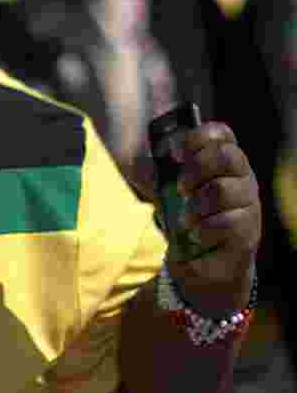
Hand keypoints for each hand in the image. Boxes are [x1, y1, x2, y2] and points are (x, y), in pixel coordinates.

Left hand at [155, 122, 260, 312]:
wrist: (196, 258)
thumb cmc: (179, 212)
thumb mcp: (158, 188)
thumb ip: (149, 171)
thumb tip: (144, 166)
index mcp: (221, 160)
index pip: (220, 134)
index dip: (198, 137)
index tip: (174, 153)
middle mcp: (241, 178)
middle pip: (228, 156)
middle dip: (197, 168)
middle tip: (180, 188)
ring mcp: (249, 204)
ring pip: (224, 190)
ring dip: (196, 204)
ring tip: (185, 218)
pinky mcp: (248, 233)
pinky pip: (229, 223)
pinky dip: (205, 230)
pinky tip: (196, 235)